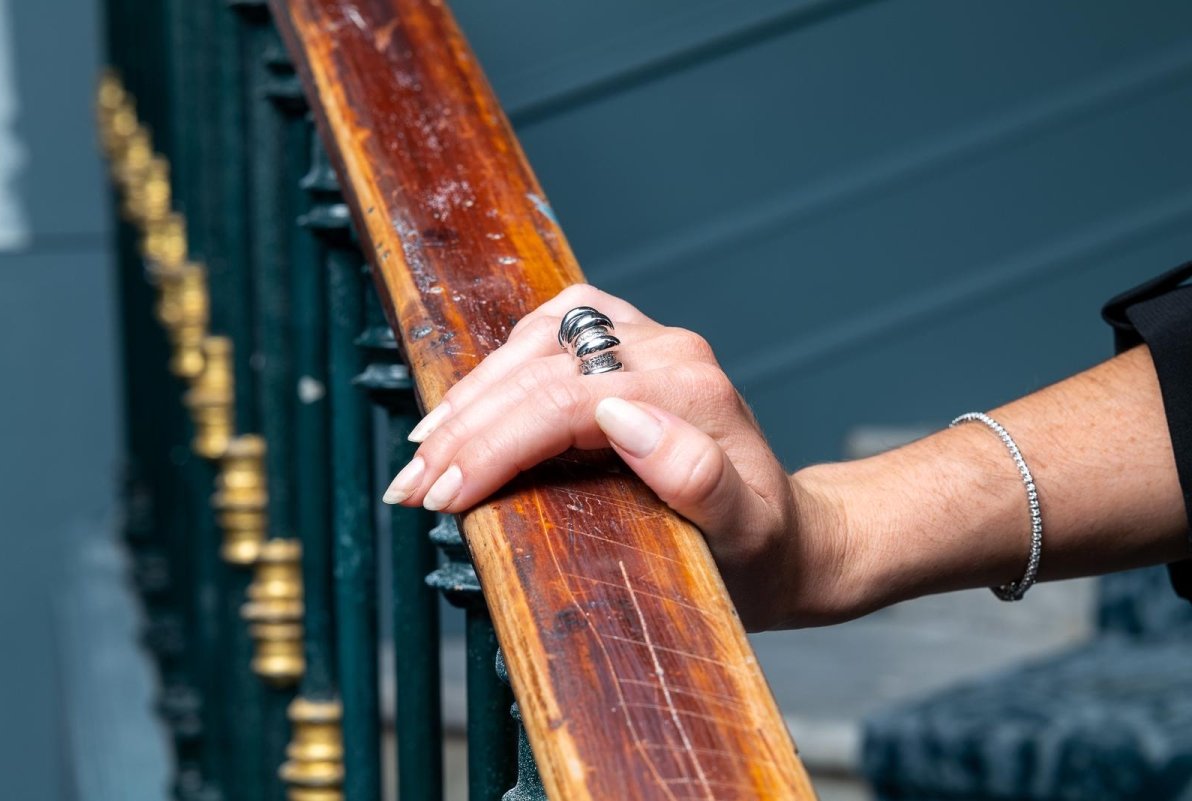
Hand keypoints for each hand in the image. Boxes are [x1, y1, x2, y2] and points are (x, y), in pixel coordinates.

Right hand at [382, 284, 854, 629]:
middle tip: (413, 485)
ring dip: (473, 393)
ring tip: (425, 447)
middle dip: (466, 429)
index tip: (443, 494)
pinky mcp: (629, 345)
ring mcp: (648, 340)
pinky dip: (501, 365)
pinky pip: (551, 331)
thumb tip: (622, 418)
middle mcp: (669, 351)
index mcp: (691, 390)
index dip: (493, 446)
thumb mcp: (745, 536)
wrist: (792, 537)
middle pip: (540, 368)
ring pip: (536, 339)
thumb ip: (697, 478)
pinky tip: (471, 401)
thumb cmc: (764, 552)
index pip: (564, 400)